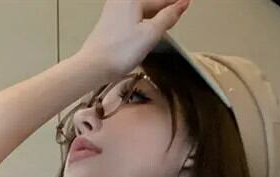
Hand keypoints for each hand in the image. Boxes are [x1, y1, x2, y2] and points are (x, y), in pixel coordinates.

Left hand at [77, 0, 192, 80]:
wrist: (92, 67)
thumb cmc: (119, 51)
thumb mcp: (150, 34)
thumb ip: (167, 18)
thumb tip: (181, 5)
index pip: (160, 0)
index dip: (175, 3)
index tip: (187, 3)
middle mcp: (120, 1)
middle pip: (149, 3)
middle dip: (163, 8)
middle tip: (178, 10)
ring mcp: (112, 12)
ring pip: (139, 11)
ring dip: (153, 15)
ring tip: (166, 19)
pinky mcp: (108, 25)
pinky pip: (131, 18)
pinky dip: (142, 21)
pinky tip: (147, 28)